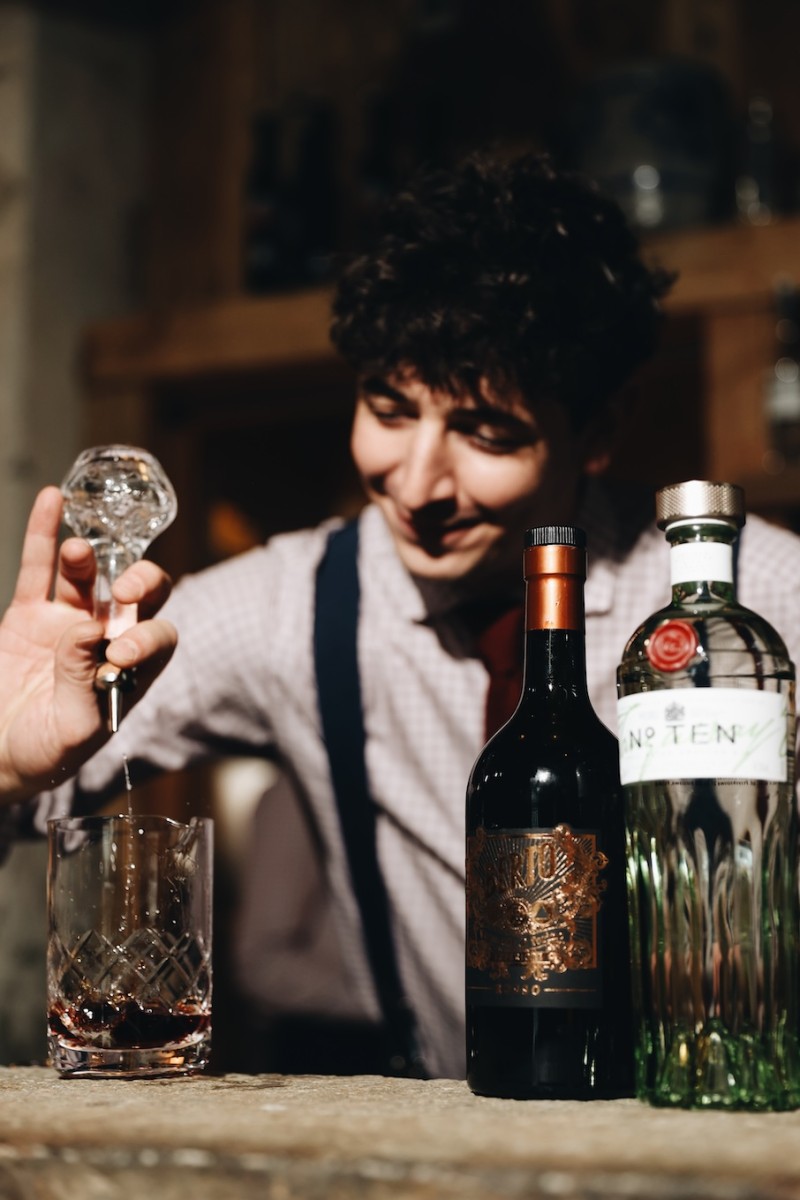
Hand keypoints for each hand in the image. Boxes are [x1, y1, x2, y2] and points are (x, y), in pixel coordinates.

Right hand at [0, 486, 176, 802]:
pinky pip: (39, 568)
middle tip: (123, 589)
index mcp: (130, 672)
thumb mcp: (71, 731)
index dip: (149, 635)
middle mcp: (107, 640)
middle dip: (139, 582)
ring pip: (87, 577)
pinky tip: (54, 499)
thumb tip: (90, 632)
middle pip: (137, 596)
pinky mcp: (29, 614)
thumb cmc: (43, 754)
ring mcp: (68, 622)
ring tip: (79, 552)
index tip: (124, 648)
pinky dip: (45, 533)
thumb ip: (82, 683)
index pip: (157, 640)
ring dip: (87, 560)